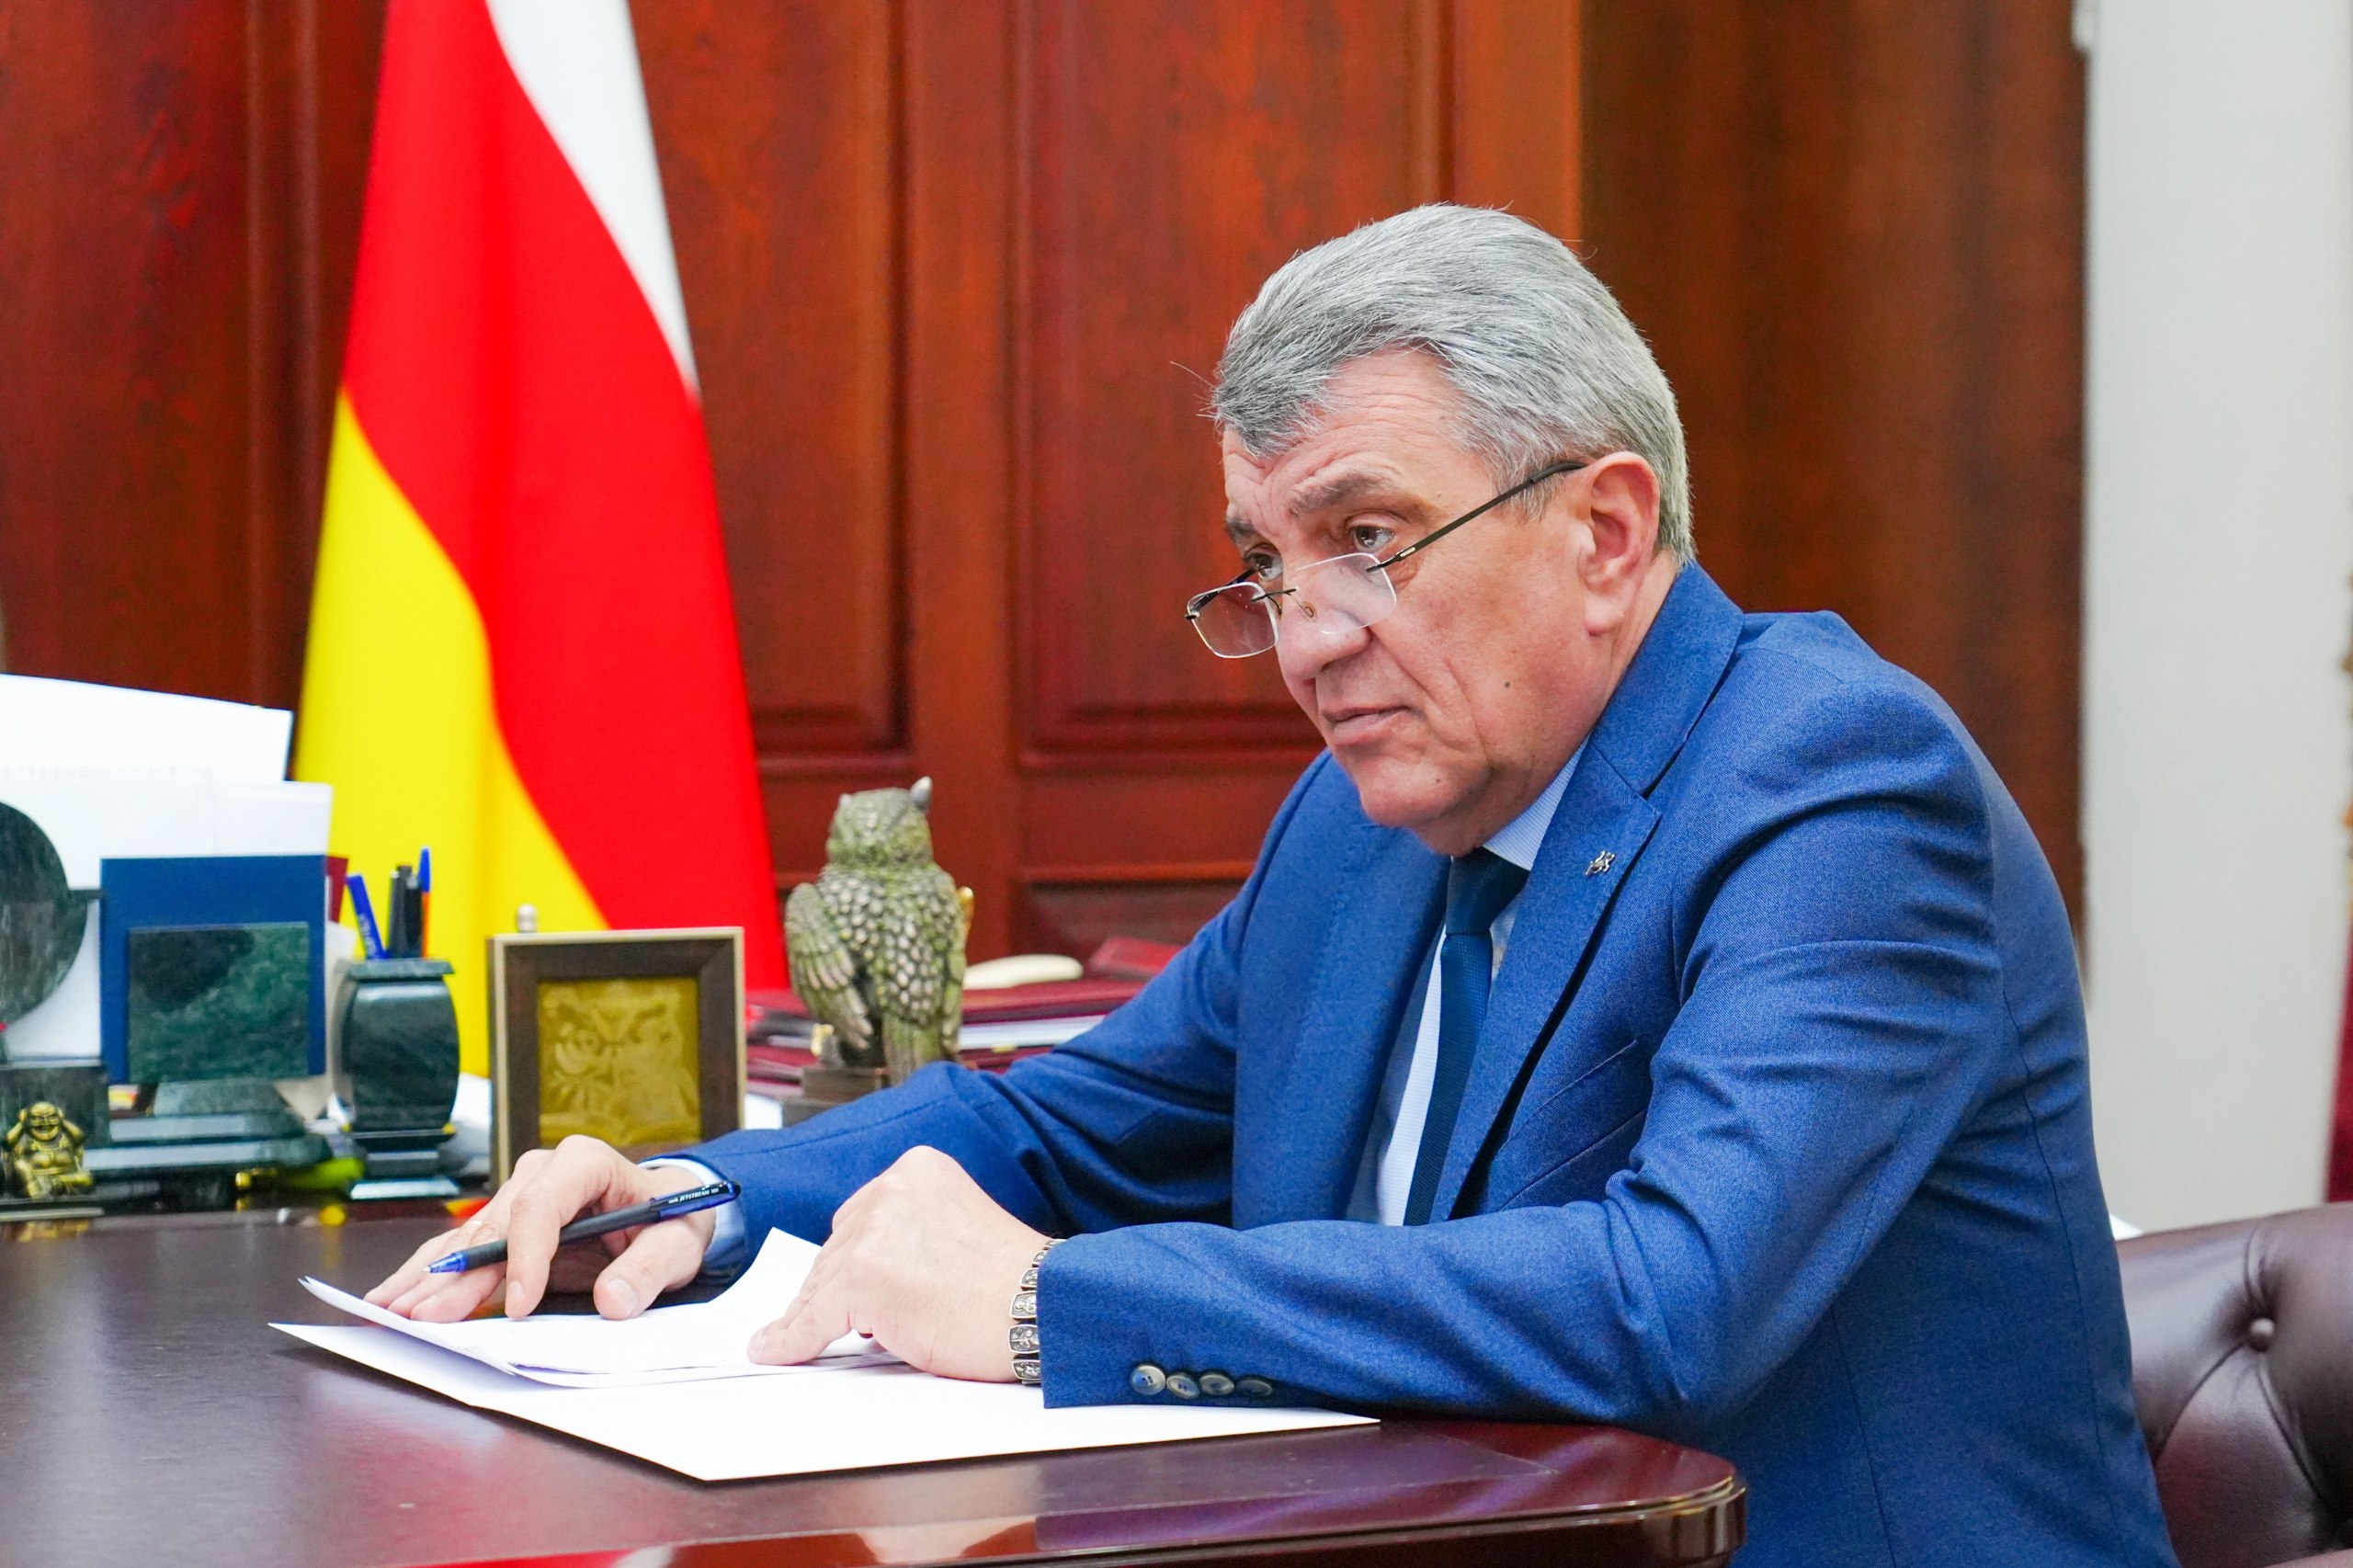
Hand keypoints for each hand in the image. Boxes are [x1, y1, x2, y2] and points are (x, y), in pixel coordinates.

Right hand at [364, 1136, 718, 1322]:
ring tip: (388, 1312)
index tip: (520, 1305)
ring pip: (466, 1241)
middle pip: (492, 1227)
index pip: (542, 1206)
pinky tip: (390, 1299)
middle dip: (458, 1276)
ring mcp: (516, 1198)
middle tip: (423, 1319)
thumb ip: (648, 1270)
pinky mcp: (504, 1227)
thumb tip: (612, 1301)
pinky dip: (427, 1277)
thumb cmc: (671, 1221)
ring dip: (428, 1280)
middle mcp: (541, 1173)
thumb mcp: (677, 1244)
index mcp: (585, 1163)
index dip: (525, 1256)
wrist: (664, 1212)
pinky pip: (461, 1252)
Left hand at [749, 1145, 1044, 1380]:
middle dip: (836, 1288)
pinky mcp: (862, 1279)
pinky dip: (791, 1339)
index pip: (860, 1218)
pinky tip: (774, 1348)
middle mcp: (890, 1190)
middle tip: (840, 1322)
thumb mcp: (959, 1225)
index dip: (854, 1260)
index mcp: (917, 1169)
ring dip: (817, 1316)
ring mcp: (873, 1233)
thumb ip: (912, 1235)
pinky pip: (812, 1319)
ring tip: (800, 1339)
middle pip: (836, 1248)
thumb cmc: (1014, 1283)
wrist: (1040, 1307)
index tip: (843, 1285)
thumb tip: (863, 1280)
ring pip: (822, 1284)